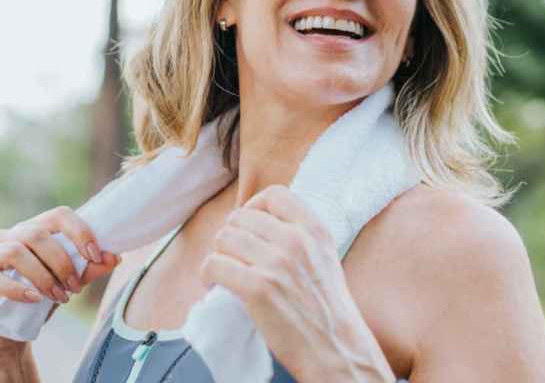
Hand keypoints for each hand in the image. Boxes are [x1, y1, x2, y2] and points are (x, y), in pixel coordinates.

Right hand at [0, 206, 119, 363]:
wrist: (2, 337)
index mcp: (30, 231)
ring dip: (43, 276)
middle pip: (36, 233)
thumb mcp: (65, 285)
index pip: (57, 215)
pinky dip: (16, 288)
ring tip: (58, 298)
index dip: (79, 231)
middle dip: (62, 261)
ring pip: (15, 251)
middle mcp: (4, 237)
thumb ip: (87, 270)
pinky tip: (33, 300)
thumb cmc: (35, 303)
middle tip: (74, 288)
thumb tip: (115, 256)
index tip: (96, 255)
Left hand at [200, 186, 393, 381]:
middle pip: (241, 217)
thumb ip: (301, 236)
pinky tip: (216, 285)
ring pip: (223, 238)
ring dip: (218, 255)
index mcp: (315, 230)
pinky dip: (208, 275)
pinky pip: (214, 264)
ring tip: (224, 272)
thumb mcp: (326, 258)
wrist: (336, 349)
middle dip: (231, 236)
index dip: (254, 207)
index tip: (249, 226)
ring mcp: (276, 263)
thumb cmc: (328, 309)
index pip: (274, 195)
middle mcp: (296, 241)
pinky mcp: (258, 288)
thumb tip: (261, 223)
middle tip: (233, 257)